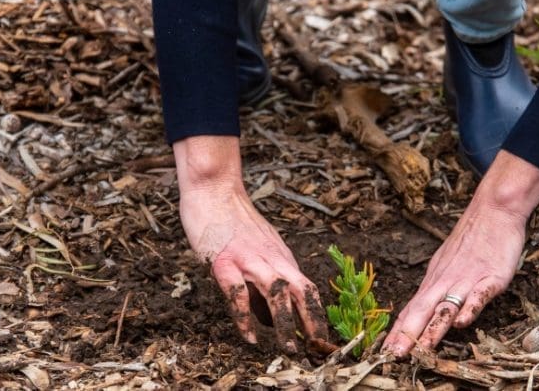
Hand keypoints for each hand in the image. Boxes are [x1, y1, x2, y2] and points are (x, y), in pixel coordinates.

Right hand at [174, 136, 328, 352]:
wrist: (214, 189)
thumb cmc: (233, 222)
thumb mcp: (260, 250)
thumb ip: (268, 280)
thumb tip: (273, 318)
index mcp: (282, 258)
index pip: (308, 289)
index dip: (319, 315)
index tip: (324, 340)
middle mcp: (271, 259)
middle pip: (301, 291)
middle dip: (313, 322)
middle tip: (319, 349)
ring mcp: (248, 259)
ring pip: (276, 292)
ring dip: (285, 323)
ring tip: (289, 348)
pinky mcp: (223, 260)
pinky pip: (237, 292)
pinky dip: (245, 317)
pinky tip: (249, 336)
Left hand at [382, 151, 538, 356]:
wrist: (493, 209)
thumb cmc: (472, 239)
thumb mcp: (446, 264)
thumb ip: (436, 288)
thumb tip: (421, 310)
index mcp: (434, 280)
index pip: (411, 310)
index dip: (398, 332)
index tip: (384, 352)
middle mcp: (445, 281)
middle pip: (422, 311)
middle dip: (406, 336)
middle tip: (392, 357)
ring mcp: (467, 279)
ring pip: (446, 307)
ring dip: (433, 330)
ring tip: (421, 350)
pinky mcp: (491, 276)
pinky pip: (479, 295)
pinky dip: (469, 309)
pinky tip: (462, 323)